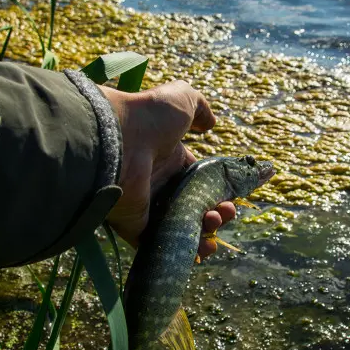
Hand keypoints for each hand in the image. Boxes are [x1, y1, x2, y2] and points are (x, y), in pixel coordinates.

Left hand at [97, 81, 235, 259]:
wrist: (116, 138)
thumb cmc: (148, 117)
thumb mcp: (181, 100)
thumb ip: (199, 108)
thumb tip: (211, 123)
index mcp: (170, 159)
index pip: (199, 182)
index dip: (219, 192)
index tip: (233, 196)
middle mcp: (160, 184)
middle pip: (195, 208)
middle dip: (217, 213)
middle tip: (225, 212)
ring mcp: (148, 207)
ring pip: (182, 228)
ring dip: (205, 231)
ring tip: (213, 224)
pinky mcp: (135, 226)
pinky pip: (161, 245)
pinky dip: (184, 250)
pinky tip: (203, 248)